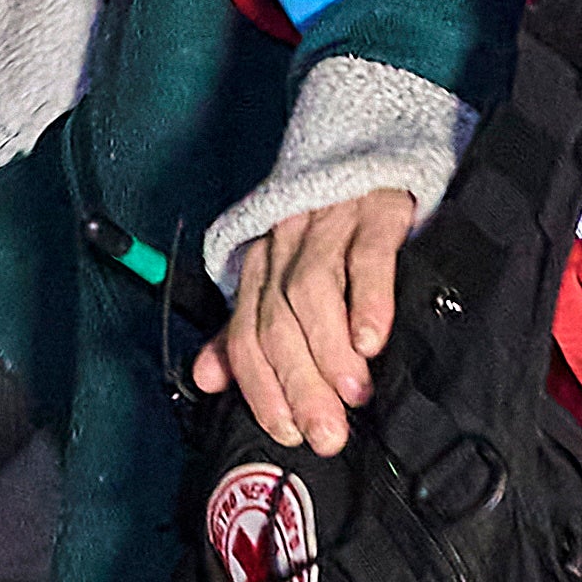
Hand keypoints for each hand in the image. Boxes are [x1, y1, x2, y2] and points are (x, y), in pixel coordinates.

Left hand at [190, 189, 415, 456]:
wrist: (374, 149)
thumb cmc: (330, 230)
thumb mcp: (283, 275)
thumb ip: (245, 330)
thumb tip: (206, 379)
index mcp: (261, 267)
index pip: (246, 334)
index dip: (262, 388)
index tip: (288, 432)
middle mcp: (286, 246)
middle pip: (279, 321)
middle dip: (299, 384)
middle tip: (326, 432)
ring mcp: (330, 225)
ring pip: (313, 291)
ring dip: (328, 350)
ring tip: (353, 394)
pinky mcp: (376, 211)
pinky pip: (367, 256)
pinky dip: (368, 301)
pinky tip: (372, 339)